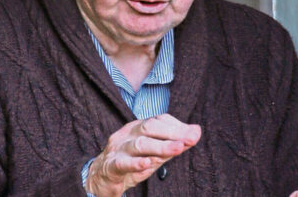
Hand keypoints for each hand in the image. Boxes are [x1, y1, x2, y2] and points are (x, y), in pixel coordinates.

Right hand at [86, 114, 200, 196]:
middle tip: (191, 139)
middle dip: (172, 133)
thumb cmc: (130, 162)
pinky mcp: (110, 166)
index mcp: (138, 128)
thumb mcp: (154, 153)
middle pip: (149, 127)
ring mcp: (118, 149)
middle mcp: (128, 134)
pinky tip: (148, 163)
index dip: (177, 126)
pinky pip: (122, 163)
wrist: (101, 178)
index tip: (194, 134)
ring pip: (139, 144)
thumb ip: (173, 143)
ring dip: (160, 146)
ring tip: (178, 149)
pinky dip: (136, 163)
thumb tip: (196, 132)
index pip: (158, 120)